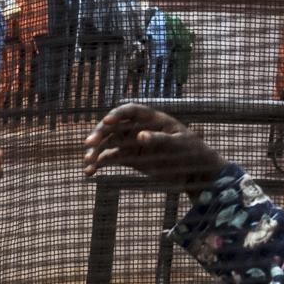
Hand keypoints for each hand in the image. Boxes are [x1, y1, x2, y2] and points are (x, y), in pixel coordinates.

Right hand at [84, 103, 223, 191]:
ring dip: (95, 151)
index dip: (117, 115)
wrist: (195, 172)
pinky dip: (98, 164)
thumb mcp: (179, 145)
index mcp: (153, 119)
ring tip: (87, 161)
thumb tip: (140, 136)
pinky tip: (89, 172)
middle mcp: (139, 128)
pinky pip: (109, 159)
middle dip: (100, 134)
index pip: (130, 111)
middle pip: (113, 127)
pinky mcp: (129, 158)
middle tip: (89, 145)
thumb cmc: (192, 153)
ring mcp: (133, 143)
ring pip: (108, 144)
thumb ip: (159, 139)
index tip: (106, 122)